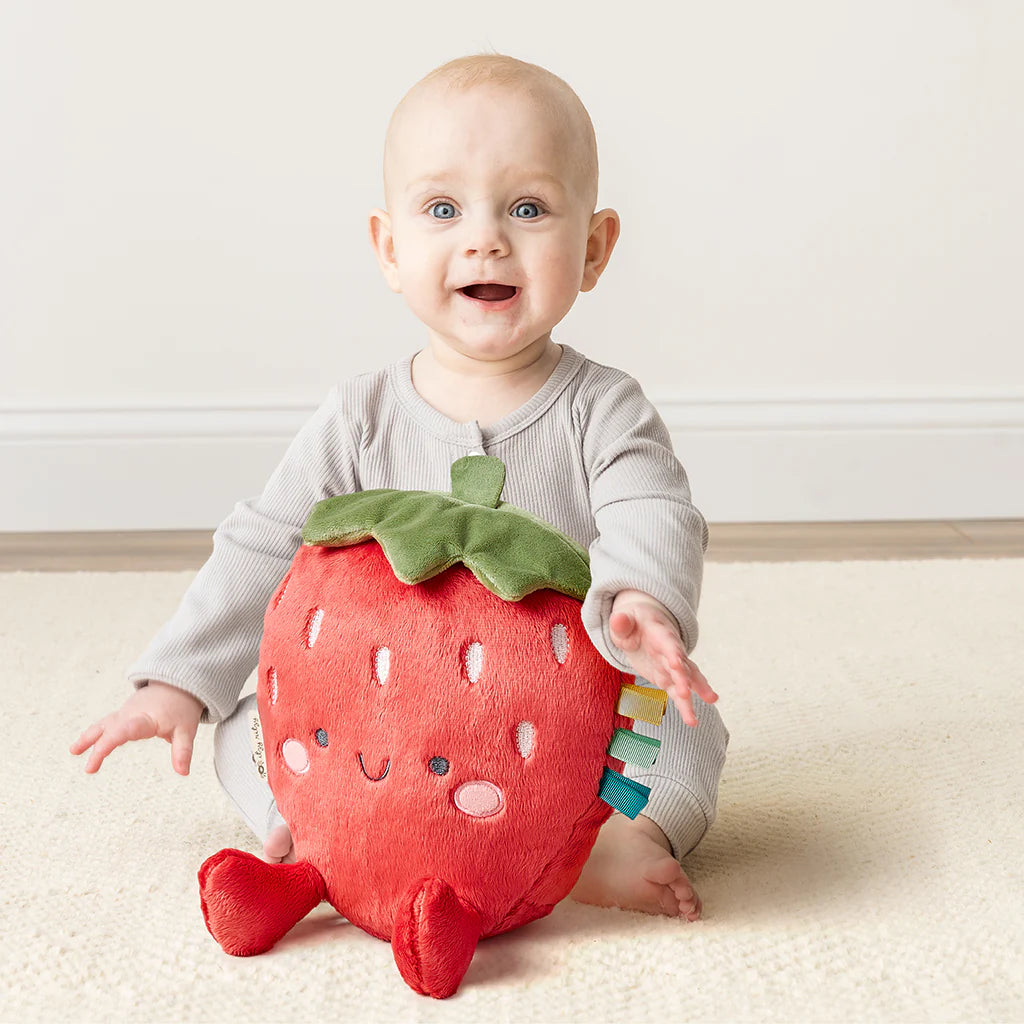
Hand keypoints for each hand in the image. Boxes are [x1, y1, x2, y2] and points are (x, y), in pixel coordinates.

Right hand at [70, 680, 203, 774]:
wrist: (177, 685)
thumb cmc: (181, 709)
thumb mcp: (186, 730)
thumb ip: (183, 751)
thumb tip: (184, 773)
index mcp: (146, 719)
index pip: (127, 729)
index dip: (113, 740)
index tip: (100, 752)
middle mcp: (131, 715)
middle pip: (111, 730)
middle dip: (99, 747)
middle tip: (89, 769)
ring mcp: (125, 713)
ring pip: (103, 724)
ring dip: (88, 737)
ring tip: (73, 751)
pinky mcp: (122, 714)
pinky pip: (105, 724)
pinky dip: (93, 734)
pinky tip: (80, 746)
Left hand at [609, 590, 717, 726]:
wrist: (643, 625)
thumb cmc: (633, 623)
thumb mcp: (624, 621)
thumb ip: (621, 623)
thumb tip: (619, 619)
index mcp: (660, 633)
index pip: (668, 643)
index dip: (673, 652)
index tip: (677, 663)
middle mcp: (672, 650)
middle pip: (681, 664)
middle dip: (684, 677)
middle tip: (686, 692)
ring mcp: (672, 665)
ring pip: (687, 678)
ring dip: (696, 690)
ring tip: (711, 701)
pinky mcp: (669, 678)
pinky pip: (678, 693)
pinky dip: (685, 706)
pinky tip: (693, 721)